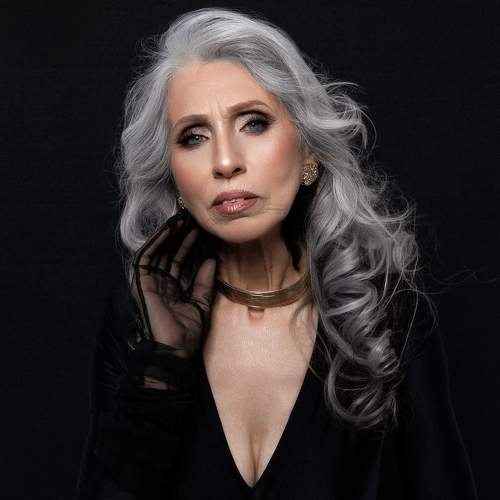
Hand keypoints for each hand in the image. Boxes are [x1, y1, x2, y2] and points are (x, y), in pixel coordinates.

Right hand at [130, 213, 216, 357]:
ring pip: (159, 251)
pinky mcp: (141, 283)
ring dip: (169, 234)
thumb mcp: (200, 305)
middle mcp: (160, 283)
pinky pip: (147, 257)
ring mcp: (149, 282)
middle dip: (180, 236)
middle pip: (169, 253)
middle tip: (192, 219)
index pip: (180, 260)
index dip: (189, 245)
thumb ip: (204, 283)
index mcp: (172, 289)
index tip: (200, 230)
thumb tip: (211, 261)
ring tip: (182, 219)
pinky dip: (157, 241)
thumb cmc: (186, 334)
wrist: (174, 351)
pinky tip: (169, 229)